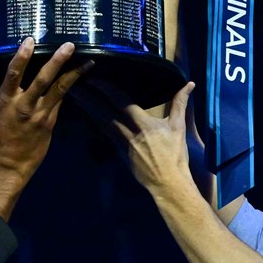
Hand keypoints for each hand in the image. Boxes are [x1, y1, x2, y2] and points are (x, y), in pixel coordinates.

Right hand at [0, 39, 91, 219]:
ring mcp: (39, 115)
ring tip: (88, 61)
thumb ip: (6, 94)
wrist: (9, 165)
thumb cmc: (0, 137)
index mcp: (5, 100)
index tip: (30, 40)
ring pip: (59, 90)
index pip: (13, 73)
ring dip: (74, 73)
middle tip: (69, 45)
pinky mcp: (50, 123)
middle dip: (57, 61)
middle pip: (42, 78)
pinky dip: (70, 90)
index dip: (22, 56)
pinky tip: (80, 80)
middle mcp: (24, 105)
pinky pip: (61, 103)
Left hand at [73, 79, 196, 197]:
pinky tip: (88, 116)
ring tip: (76, 97)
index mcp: (145, 125)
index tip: (96, 79)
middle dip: (89, 99)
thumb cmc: (175, 155)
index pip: (123, 104)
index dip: (108, 91)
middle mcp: (130, 134)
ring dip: (88, 109)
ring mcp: (122, 145)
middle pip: (105, 114)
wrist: (169, 184)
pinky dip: (96, 123)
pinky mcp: (119, 154)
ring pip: (101, 124)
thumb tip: (189, 84)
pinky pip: (105, 134)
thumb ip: (180, 103)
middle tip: (74, 85)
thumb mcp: (179, 127)